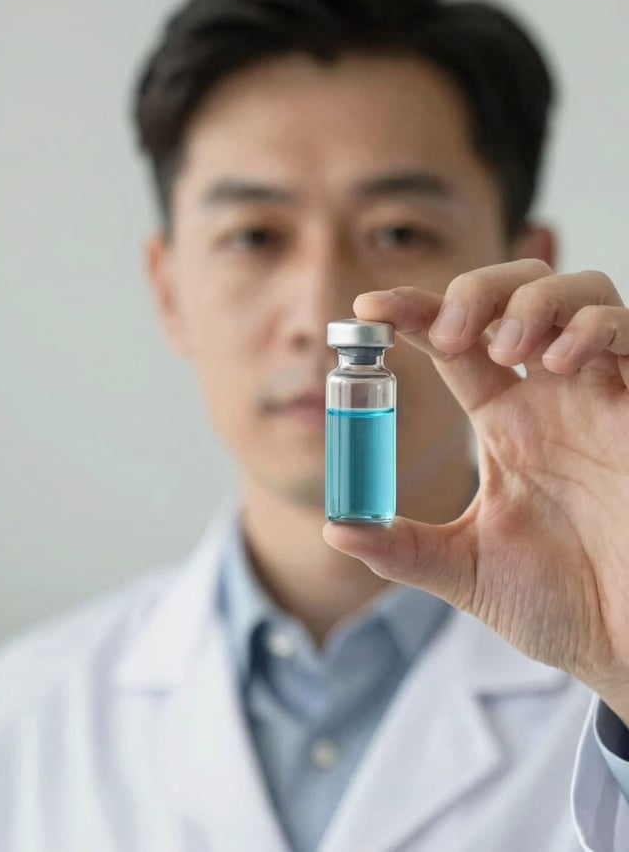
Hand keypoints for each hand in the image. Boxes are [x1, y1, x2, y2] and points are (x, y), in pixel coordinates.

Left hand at [323, 259, 628, 720]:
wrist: (624, 642)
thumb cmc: (560, 605)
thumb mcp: (466, 570)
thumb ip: (402, 548)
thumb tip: (334, 529)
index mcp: (504, 423)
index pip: (452, 344)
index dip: (412, 313)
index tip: (368, 307)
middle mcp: (550, 397)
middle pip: (513, 293)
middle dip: (475, 291)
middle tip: (446, 332)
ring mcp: (601, 396)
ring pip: (576, 292)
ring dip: (531, 300)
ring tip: (506, 348)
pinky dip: (591, 325)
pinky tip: (557, 363)